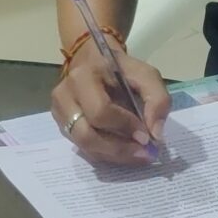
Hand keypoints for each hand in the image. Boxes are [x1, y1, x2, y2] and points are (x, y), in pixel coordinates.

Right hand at [52, 47, 169, 166]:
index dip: (124, 127)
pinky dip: (105, 154)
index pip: (100, 111)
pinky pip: (82, 148)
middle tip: (143, 153)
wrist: (94, 62)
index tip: (146, 136)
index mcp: (83, 77)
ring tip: (136, 153)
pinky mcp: (61, 125)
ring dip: (113, 155)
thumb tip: (155, 134)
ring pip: (84, 146)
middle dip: (118, 149)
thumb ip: (157, 100)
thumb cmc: (121, 69)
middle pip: (86, 135)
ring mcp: (59, 112)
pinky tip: (122, 149)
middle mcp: (64, 95)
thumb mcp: (146, 75)